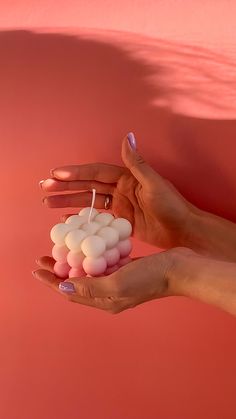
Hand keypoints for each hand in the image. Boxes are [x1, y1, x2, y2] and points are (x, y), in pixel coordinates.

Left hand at [33, 248, 186, 313]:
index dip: (52, 281)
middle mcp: (109, 293)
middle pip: (77, 282)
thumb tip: (62, 288)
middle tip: (45, 257)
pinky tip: (89, 244)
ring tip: (62, 250)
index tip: (37, 269)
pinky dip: (93, 255)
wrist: (179, 269)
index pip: (70, 292)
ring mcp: (119, 281)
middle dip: (60, 270)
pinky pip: (104, 263)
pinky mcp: (127, 270)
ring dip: (75, 261)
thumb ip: (89, 287)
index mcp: (105, 300)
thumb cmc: (150, 278)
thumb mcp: (117, 283)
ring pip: (89, 271)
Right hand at [40, 133, 195, 247]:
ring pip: (88, 201)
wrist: (183, 231)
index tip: (56, 174)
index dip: (76, 172)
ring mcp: (120, 205)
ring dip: (68, 201)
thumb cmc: (172, 206)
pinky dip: (81, 217)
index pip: (96, 172)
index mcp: (126, 178)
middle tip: (44, 187)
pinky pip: (96, 217)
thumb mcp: (154, 183)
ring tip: (47, 202)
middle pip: (87, 185)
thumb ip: (137, 163)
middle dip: (65, 186)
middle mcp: (120, 189)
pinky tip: (67, 219)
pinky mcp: (120, 221)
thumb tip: (127, 136)